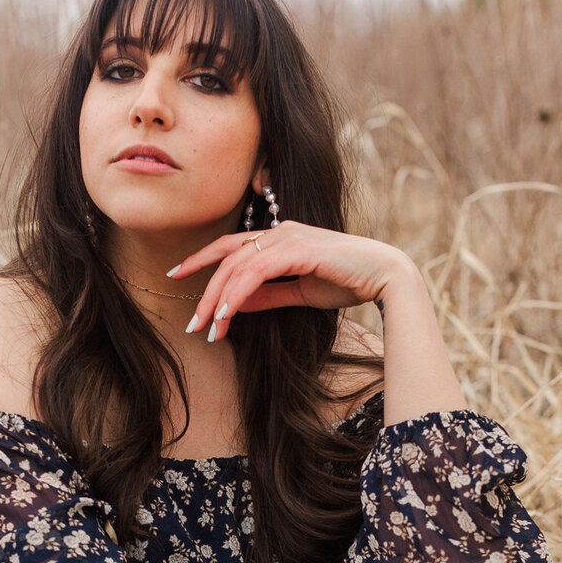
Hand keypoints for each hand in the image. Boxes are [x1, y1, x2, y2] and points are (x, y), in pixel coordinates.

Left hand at [166, 221, 397, 339]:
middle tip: (191, 323)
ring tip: (208, 329)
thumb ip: (268, 295)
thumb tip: (236, 304)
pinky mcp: (297, 250)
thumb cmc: (347, 282)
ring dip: (219, 300)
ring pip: (237, 266)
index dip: (202, 259)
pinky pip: (256, 272)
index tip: (178, 276)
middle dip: (204, 290)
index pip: (231, 247)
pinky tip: (227, 315)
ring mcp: (288, 238)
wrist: (383, 277)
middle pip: (227, 258)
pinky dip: (238, 294)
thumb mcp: (299, 293)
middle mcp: (279, 233)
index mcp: (279, 239)